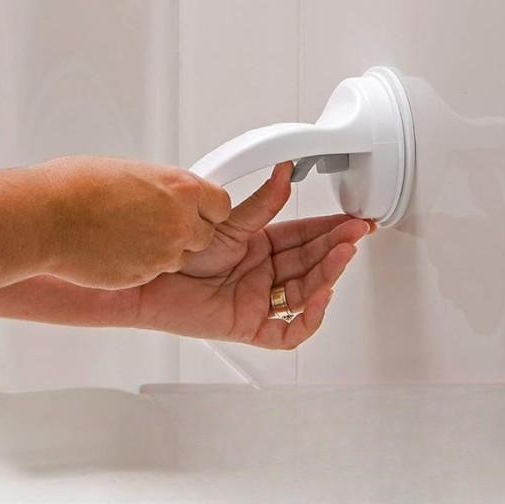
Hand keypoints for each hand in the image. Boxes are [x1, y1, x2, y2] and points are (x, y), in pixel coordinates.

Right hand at [39, 156, 230, 289]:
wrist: (46, 217)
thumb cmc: (75, 187)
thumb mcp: (131, 172)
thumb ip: (159, 187)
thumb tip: (164, 192)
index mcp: (180, 187)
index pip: (221, 204)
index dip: (207, 208)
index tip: (198, 209)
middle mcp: (179, 220)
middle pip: (207, 235)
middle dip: (188, 231)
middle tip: (159, 224)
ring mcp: (164, 252)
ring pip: (183, 257)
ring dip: (167, 250)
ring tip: (133, 236)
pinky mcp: (146, 275)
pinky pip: (158, 272)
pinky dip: (145, 264)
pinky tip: (121, 250)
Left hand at [136, 162, 372, 349]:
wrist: (149, 280)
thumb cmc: (180, 254)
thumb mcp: (229, 225)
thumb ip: (262, 203)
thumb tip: (284, 173)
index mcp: (260, 249)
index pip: (304, 239)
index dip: (329, 230)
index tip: (351, 220)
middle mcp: (263, 275)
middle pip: (309, 263)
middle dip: (335, 248)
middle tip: (356, 233)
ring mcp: (258, 301)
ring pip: (304, 293)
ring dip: (327, 275)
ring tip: (343, 254)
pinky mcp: (249, 326)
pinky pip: (287, 331)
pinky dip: (307, 318)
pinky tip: (320, 297)